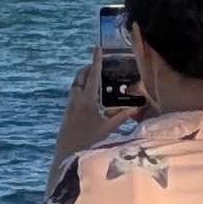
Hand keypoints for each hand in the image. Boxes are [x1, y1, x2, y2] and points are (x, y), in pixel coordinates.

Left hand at [50, 59, 117, 178]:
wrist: (66, 155)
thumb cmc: (89, 142)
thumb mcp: (107, 129)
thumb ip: (121, 116)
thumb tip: (136, 106)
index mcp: (87, 100)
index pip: (92, 76)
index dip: (96, 61)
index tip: (98, 48)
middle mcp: (76, 100)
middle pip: (80, 77)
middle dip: (89, 68)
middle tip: (101, 64)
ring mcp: (69, 106)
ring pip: (76, 85)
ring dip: (85, 79)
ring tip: (98, 79)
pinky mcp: (67, 112)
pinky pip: (74, 94)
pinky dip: (82, 89)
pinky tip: (92, 98)